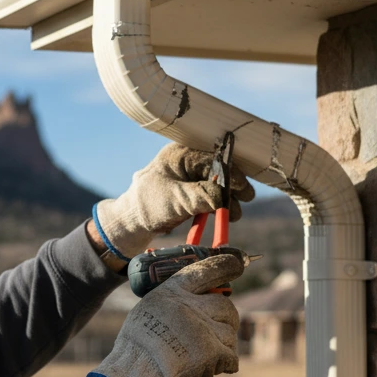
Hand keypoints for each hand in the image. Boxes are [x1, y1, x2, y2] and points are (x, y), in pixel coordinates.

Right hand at [87, 253, 243, 376]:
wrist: (137, 373)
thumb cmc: (137, 346)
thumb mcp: (148, 309)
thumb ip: (172, 302)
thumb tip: (191, 302)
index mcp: (172, 291)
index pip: (204, 270)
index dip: (223, 266)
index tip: (236, 264)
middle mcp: (190, 305)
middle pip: (225, 305)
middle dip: (227, 318)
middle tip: (219, 328)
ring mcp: (203, 327)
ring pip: (230, 332)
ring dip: (224, 344)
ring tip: (207, 354)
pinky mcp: (212, 351)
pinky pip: (232, 356)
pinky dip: (226, 363)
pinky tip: (213, 366)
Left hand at [93, 143, 253, 258]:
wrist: (133, 222)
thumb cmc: (148, 206)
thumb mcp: (176, 201)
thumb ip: (200, 196)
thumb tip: (223, 196)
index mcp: (180, 154)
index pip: (212, 159)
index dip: (230, 175)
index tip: (242, 191)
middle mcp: (186, 160)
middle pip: (218, 170)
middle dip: (231, 188)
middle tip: (243, 202)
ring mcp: (188, 174)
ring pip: (216, 183)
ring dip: (226, 198)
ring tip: (231, 215)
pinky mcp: (190, 188)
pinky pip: (209, 192)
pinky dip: (218, 203)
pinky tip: (223, 214)